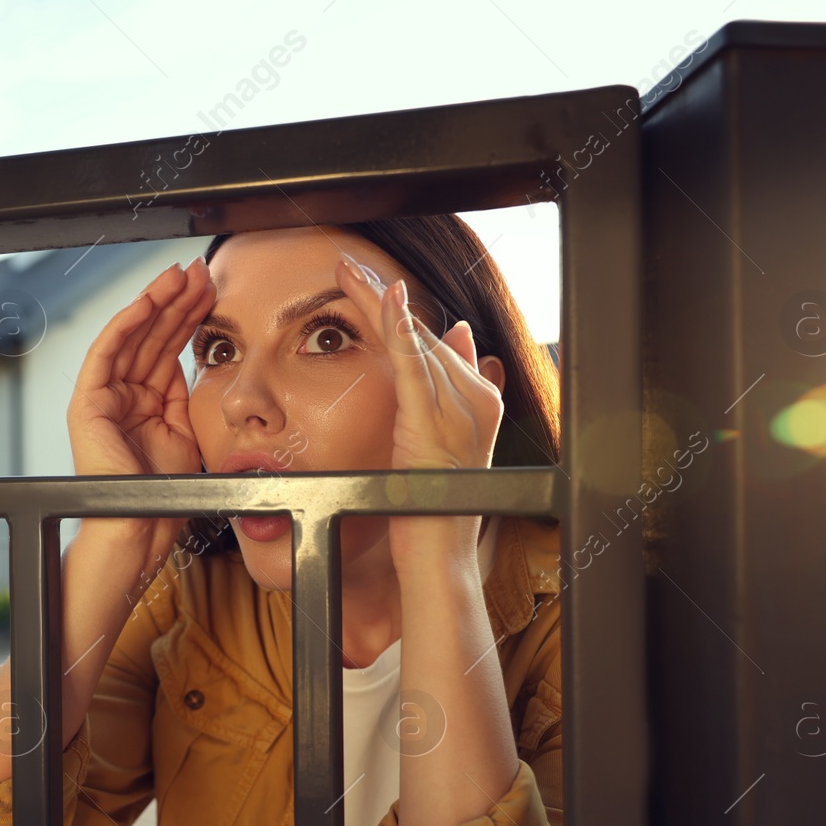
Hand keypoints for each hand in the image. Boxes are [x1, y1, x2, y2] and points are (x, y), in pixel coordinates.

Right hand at [67, 255, 215, 565]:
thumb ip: (188, 397)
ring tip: (180, 275)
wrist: (143, 526)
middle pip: (152, 335)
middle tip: (200, 270)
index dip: (189, 317)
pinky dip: (127, 324)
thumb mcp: (187, 432)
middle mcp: (124, 395)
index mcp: (148, 403)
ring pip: (131, 336)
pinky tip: (148, 301)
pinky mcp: (87, 403)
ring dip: (156, 303)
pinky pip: (107, 353)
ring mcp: (103, 398)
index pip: (169, 348)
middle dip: (176, 300)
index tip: (212, 290)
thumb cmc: (165, 493)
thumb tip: (206, 362)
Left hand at [334, 256, 503, 581]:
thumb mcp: (437, 451)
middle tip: (347, 265)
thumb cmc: (429, 513)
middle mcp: (475, 401)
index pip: (434, 343)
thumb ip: (446, 402)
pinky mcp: (433, 425)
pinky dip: (400, 329)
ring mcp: (459, 412)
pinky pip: (414, 365)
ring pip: (415, 341)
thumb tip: (458, 342)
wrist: (438, 559)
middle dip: (383, 298)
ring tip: (348, 271)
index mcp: (479, 404)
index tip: (371, 283)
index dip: (400, 311)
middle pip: (423, 334)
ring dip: (380, 301)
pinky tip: (386, 298)